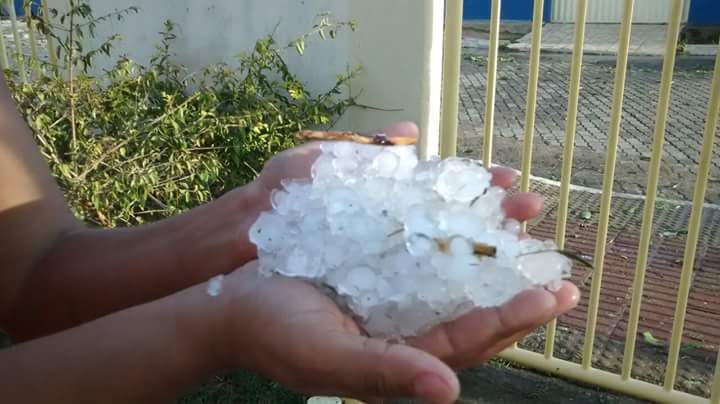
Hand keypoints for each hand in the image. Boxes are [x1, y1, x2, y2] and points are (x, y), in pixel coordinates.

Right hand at [214, 143, 578, 402]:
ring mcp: (393, 295)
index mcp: (401, 356)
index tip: (553, 295)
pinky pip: (425, 251)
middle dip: (518, 290)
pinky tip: (472, 213)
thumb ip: (385, 371)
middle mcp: (405, 327)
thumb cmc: (271, 333)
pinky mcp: (377, 267)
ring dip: (493, 255)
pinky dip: (452, 233)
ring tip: (529, 232)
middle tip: (565, 272)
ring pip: (455, 277)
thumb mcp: (324, 355)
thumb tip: (448, 390)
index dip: (511, 319)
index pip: (468, 341)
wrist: (229, 300)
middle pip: (473, 311)